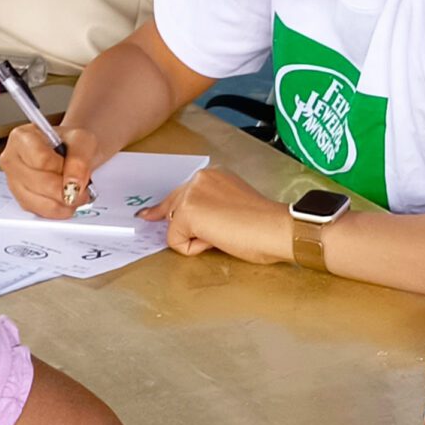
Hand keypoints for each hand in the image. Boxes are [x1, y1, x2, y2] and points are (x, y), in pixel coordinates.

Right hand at [1, 122, 105, 217]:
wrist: (73, 152)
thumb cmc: (72, 143)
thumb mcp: (83, 141)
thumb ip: (79, 161)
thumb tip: (72, 184)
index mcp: (21, 137)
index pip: (41, 160)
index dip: (62, 169)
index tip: (76, 169)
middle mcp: (12, 159)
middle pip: (36, 183)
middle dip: (64, 190)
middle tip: (82, 189)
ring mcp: (13, 181)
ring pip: (36, 201)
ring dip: (61, 203)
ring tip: (76, 195)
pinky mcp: (21, 198)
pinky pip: (38, 211)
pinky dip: (57, 211)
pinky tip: (67, 202)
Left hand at [139, 167, 285, 263]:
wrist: (274, 228)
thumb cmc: (263, 224)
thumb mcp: (232, 205)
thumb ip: (209, 206)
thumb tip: (190, 223)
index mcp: (213, 175)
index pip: (181, 193)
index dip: (167, 209)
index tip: (150, 214)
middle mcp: (200, 179)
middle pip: (172, 209)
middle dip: (181, 227)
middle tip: (186, 232)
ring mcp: (192, 194)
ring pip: (175, 226)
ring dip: (195, 238)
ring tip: (225, 234)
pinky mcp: (187, 212)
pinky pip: (176, 241)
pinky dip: (194, 248)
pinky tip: (217, 240)